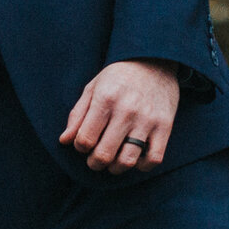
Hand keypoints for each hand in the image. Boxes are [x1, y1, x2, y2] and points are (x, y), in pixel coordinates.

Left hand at [61, 58, 179, 172]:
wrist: (154, 60)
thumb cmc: (119, 76)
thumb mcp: (93, 87)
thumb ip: (78, 114)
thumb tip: (64, 141)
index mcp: (105, 99)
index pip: (85, 139)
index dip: (80, 147)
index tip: (83, 144)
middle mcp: (126, 111)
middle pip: (104, 154)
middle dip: (94, 163)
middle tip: (94, 160)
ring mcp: (147, 120)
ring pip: (127, 160)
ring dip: (115, 168)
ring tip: (112, 162)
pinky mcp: (165, 126)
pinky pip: (154, 158)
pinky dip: (142, 166)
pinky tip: (135, 159)